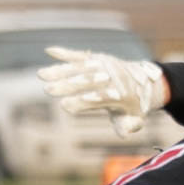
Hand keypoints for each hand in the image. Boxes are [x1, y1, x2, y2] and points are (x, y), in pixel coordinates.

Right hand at [37, 45, 166, 136]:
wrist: (142, 80)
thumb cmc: (132, 105)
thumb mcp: (134, 118)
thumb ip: (130, 126)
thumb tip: (126, 133)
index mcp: (120, 94)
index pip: (100, 98)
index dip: (83, 101)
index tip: (65, 105)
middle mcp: (111, 78)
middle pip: (87, 82)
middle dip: (67, 85)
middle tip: (48, 90)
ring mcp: (104, 66)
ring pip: (80, 68)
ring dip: (60, 70)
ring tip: (41, 75)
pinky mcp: (97, 58)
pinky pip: (80, 55)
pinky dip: (65, 53)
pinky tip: (49, 51)